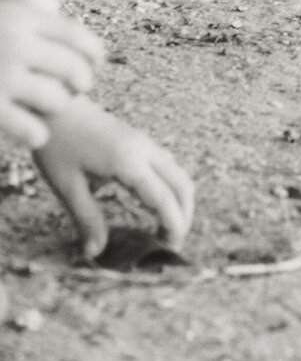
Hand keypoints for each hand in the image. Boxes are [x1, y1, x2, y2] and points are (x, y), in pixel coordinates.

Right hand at [0, 2, 104, 148]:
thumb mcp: (4, 18)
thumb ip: (34, 28)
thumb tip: (82, 50)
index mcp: (21, 18)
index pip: (76, 34)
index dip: (94, 53)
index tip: (96, 64)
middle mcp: (14, 43)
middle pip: (73, 67)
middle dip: (81, 83)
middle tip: (75, 90)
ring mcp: (2, 76)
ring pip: (57, 100)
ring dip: (59, 107)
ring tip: (50, 108)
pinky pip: (32, 129)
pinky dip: (39, 134)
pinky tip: (34, 131)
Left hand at [34, 95, 193, 258]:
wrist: (55, 107)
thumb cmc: (58, 146)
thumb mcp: (68, 187)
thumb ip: (87, 219)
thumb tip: (95, 252)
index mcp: (128, 162)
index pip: (162, 197)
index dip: (172, 224)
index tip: (171, 249)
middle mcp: (143, 150)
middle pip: (181, 183)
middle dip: (184, 214)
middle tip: (172, 243)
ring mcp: (143, 142)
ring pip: (177, 172)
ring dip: (179, 200)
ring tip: (165, 228)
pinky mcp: (138, 141)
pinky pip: (166, 165)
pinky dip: (170, 187)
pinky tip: (154, 204)